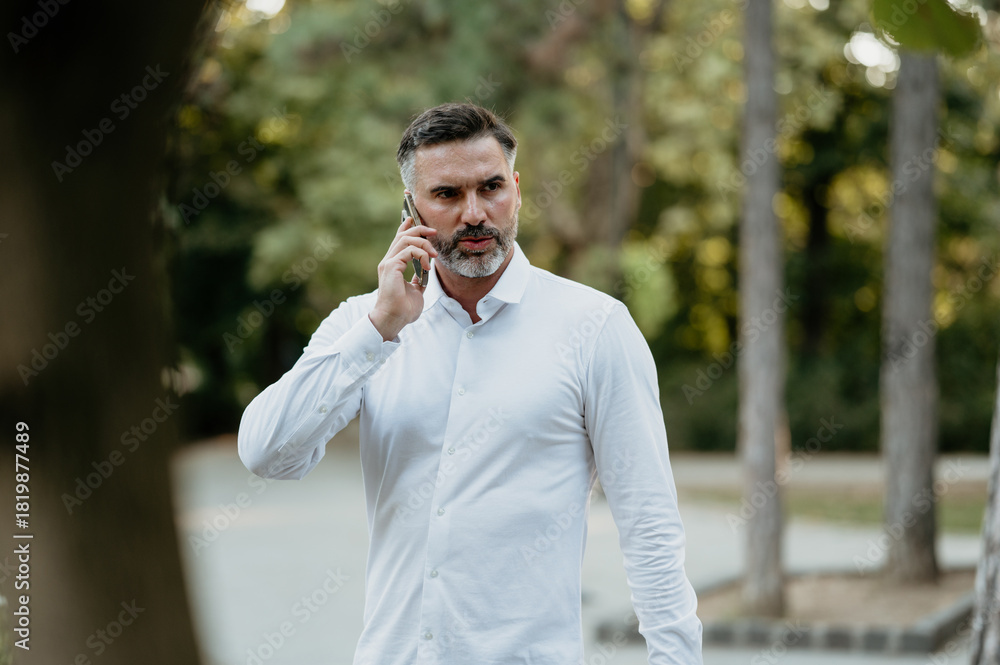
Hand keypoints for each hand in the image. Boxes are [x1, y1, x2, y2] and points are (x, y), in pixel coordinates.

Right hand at [368, 215, 437, 340]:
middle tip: (433, 233)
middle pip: (402, 234)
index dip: (407, 225)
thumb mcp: (415, 289)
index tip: (416, 217)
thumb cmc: (403, 309)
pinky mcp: (391, 267)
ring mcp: (388, 263)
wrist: (394, 319)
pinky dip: (421, 255)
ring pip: (405, 239)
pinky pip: (407, 251)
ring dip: (423, 244)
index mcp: (393, 264)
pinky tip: (427, 265)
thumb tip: (425, 270)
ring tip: (433, 255)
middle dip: (419, 229)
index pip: (398, 239)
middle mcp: (388, 261)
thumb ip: (418, 277)